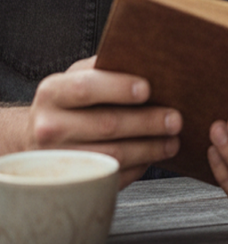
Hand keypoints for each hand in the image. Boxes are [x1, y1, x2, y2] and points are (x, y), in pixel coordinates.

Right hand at [26, 56, 181, 186]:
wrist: (36, 138)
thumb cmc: (68, 102)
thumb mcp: (77, 77)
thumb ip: (104, 67)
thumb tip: (148, 61)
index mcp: (52, 93)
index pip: (86, 88)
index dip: (118, 88)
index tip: (147, 89)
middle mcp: (49, 128)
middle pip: (106, 125)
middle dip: (147, 122)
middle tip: (175, 119)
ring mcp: (58, 160)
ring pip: (112, 156)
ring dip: (149, 149)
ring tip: (172, 141)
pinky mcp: (70, 182)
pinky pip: (110, 177)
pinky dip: (137, 167)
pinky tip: (153, 156)